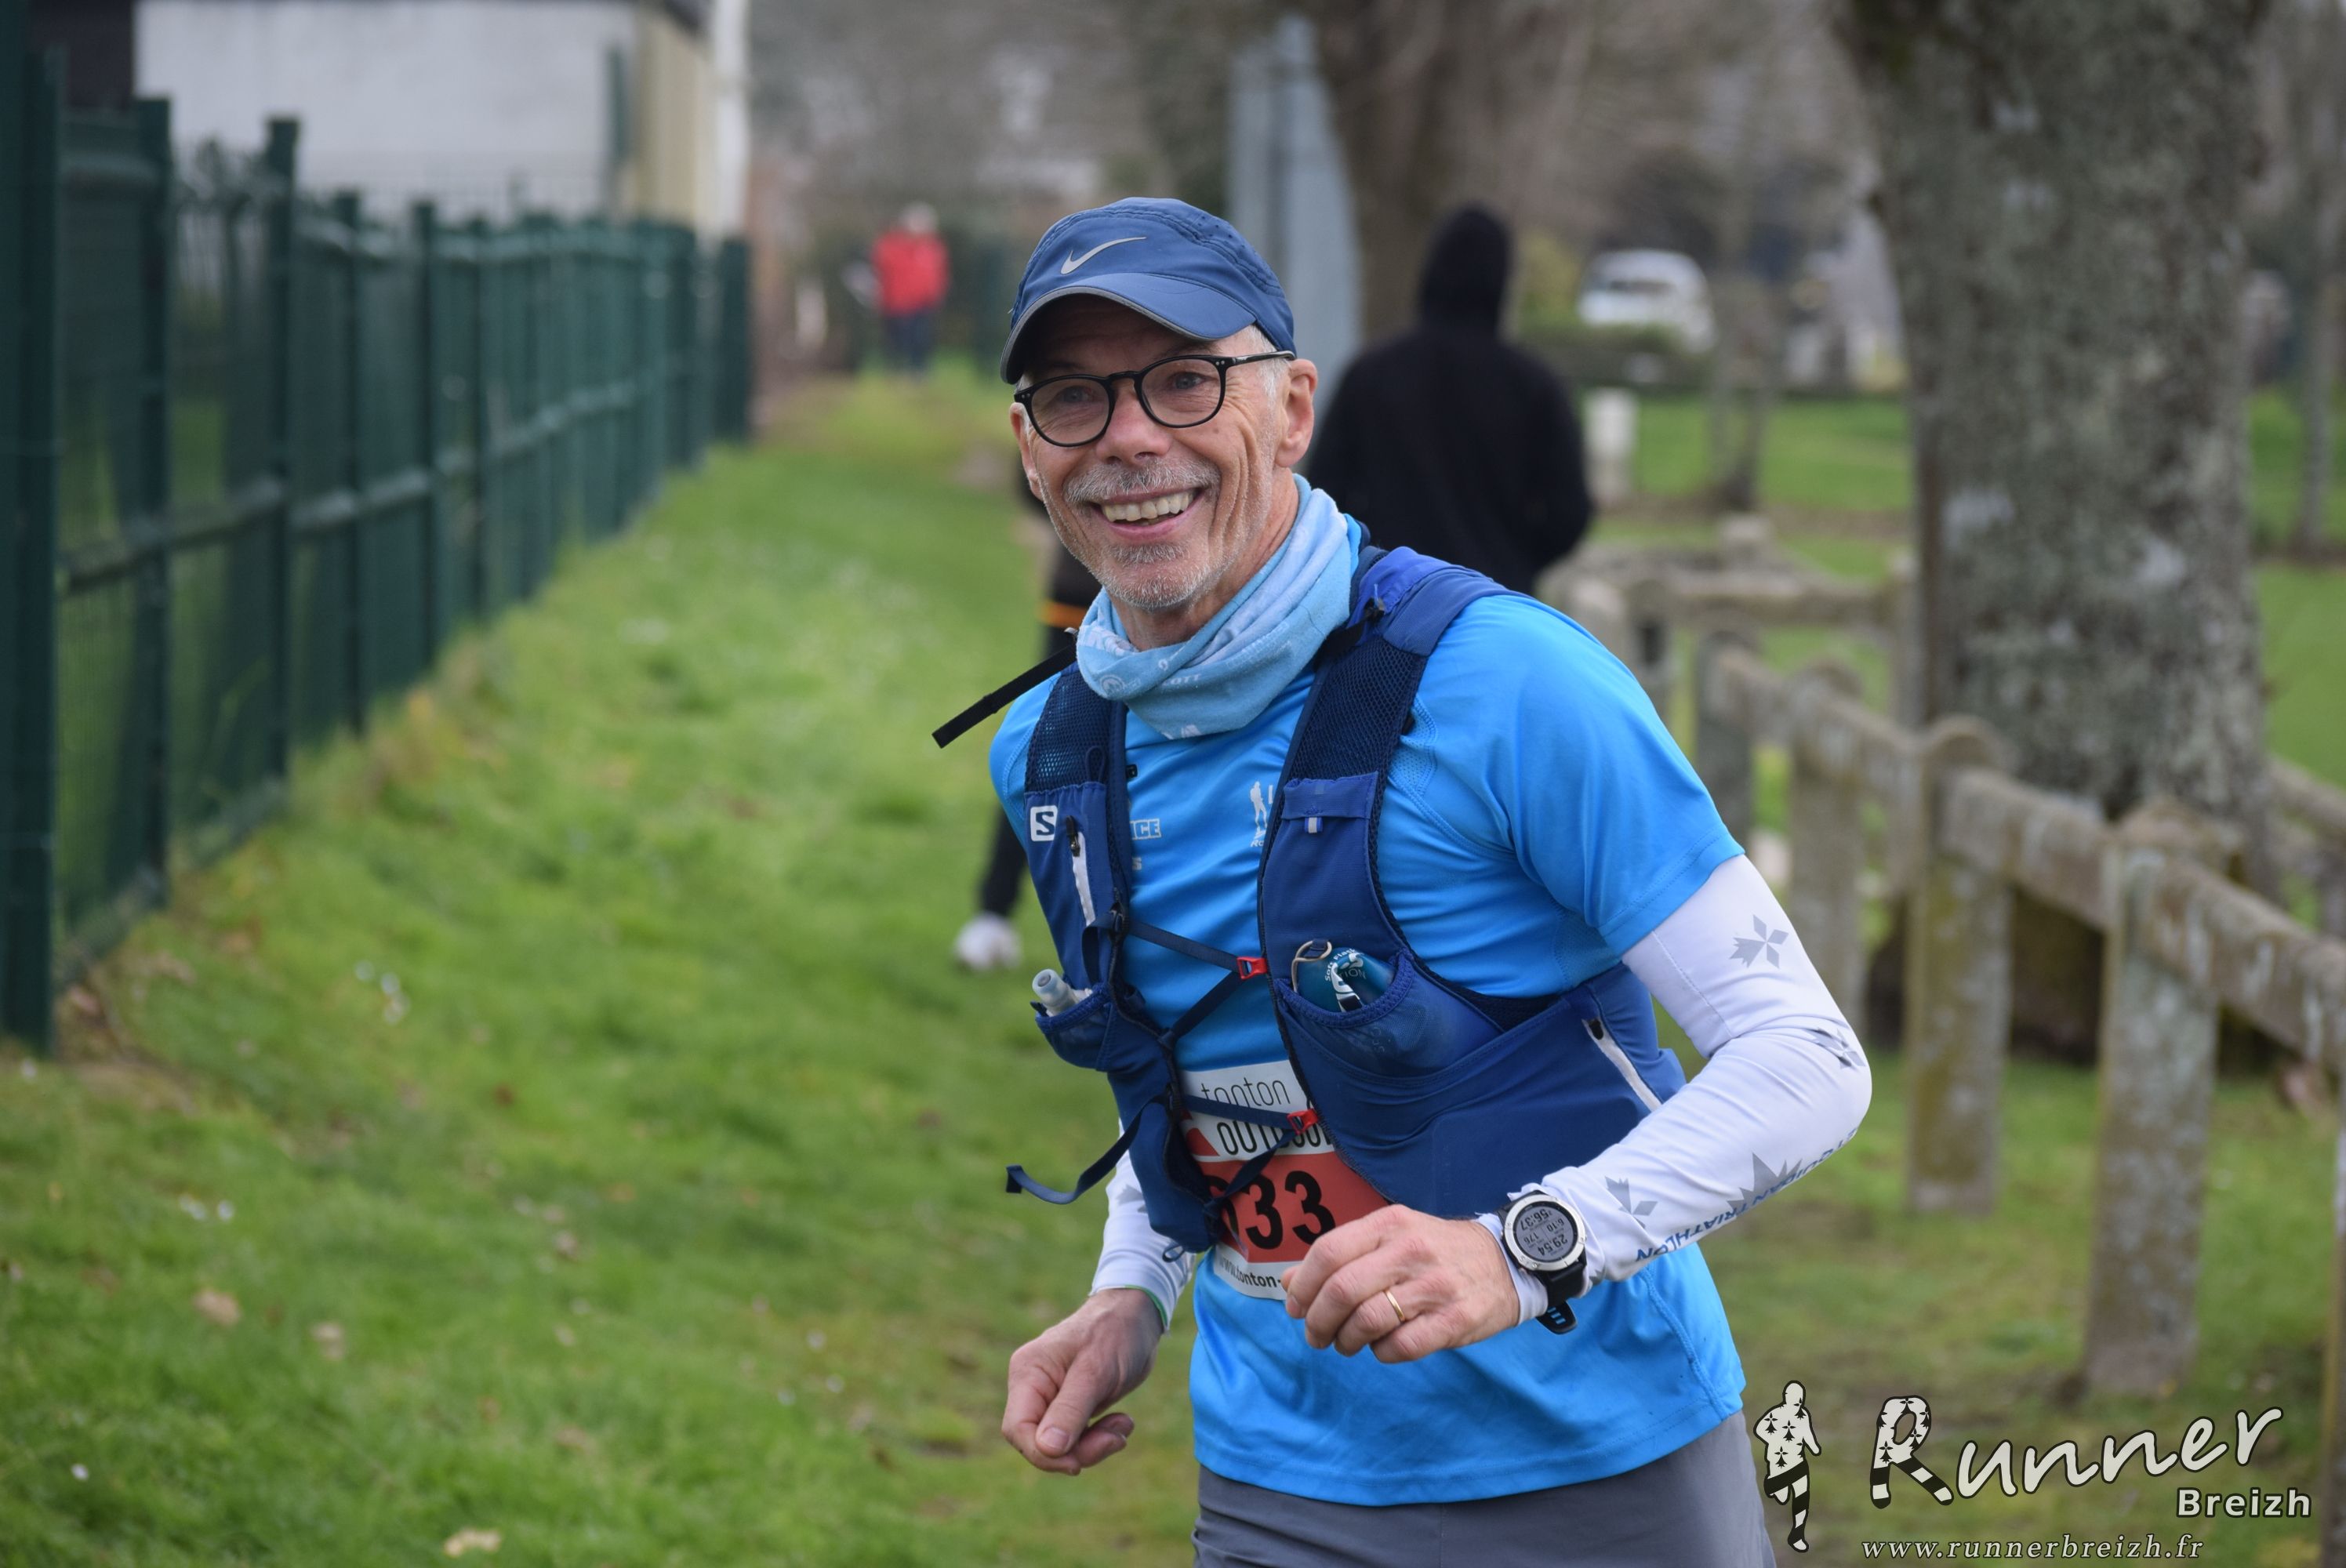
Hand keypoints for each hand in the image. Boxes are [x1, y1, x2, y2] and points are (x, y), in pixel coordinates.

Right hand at [1000, 1287, 1163, 1475]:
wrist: (1137, 1316)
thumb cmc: (1114, 1333)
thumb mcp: (1095, 1372)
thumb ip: (1070, 1410)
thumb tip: (1047, 1449)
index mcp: (1028, 1372)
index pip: (1017, 1428)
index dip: (1042, 1454)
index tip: (1077, 1463)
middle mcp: (1033, 1387)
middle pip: (1038, 1442)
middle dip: (1077, 1451)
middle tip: (1115, 1439)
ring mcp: (1050, 1397)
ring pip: (1060, 1445)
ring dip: (1094, 1445)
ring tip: (1124, 1425)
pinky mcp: (1070, 1406)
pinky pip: (1076, 1438)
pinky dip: (1100, 1438)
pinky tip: (1122, 1422)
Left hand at [1282, 1206, 1519, 1362]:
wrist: (1505, 1260)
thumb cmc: (1435, 1251)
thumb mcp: (1389, 1238)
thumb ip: (1340, 1257)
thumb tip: (1288, 1283)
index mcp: (1389, 1224)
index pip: (1328, 1252)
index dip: (1303, 1286)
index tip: (1295, 1308)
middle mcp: (1410, 1250)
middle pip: (1342, 1290)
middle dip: (1318, 1321)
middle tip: (1315, 1336)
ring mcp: (1435, 1286)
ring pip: (1367, 1321)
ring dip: (1345, 1341)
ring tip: (1346, 1345)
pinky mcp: (1455, 1320)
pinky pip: (1401, 1347)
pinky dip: (1381, 1354)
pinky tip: (1381, 1348)